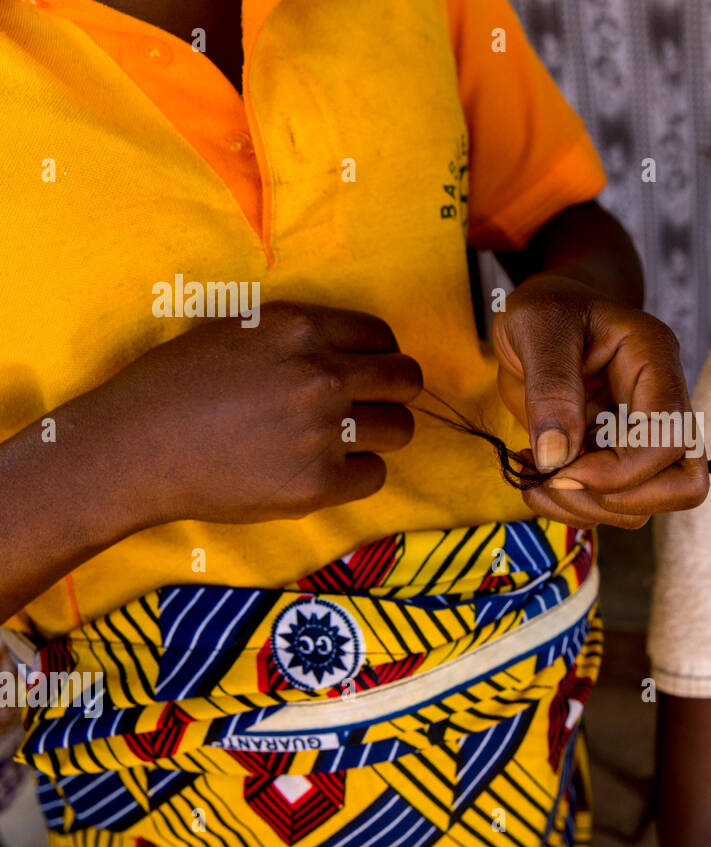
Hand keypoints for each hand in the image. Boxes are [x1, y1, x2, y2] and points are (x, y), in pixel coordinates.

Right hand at [92, 301, 422, 524]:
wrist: (133, 449)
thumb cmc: (175, 386)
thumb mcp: (238, 330)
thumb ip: (299, 337)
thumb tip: (352, 350)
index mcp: (301, 328)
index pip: (382, 336)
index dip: (377, 356)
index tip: (364, 372)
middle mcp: (320, 375)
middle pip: (407, 380)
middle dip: (394, 393)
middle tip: (371, 407)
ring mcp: (323, 431)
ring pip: (399, 429)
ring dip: (378, 436)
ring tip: (340, 442)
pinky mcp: (318, 483)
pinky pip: (374, 475)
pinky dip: (355, 475)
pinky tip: (319, 470)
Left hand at [493, 275, 708, 528]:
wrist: (542, 319)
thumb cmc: (546, 309)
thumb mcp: (536, 327)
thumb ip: (549, 386)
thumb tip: (556, 456)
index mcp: (654, 359)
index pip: (671, 436)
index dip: (622, 470)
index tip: (561, 469)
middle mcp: (661, 403)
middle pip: (684, 483)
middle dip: (616, 498)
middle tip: (556, 479)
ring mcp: (642, 437)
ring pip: (644, 507)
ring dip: (586, 508)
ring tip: (536, 475)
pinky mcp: (616, 460)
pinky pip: (610, 507)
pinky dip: (570, 508)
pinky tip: (538, 476)